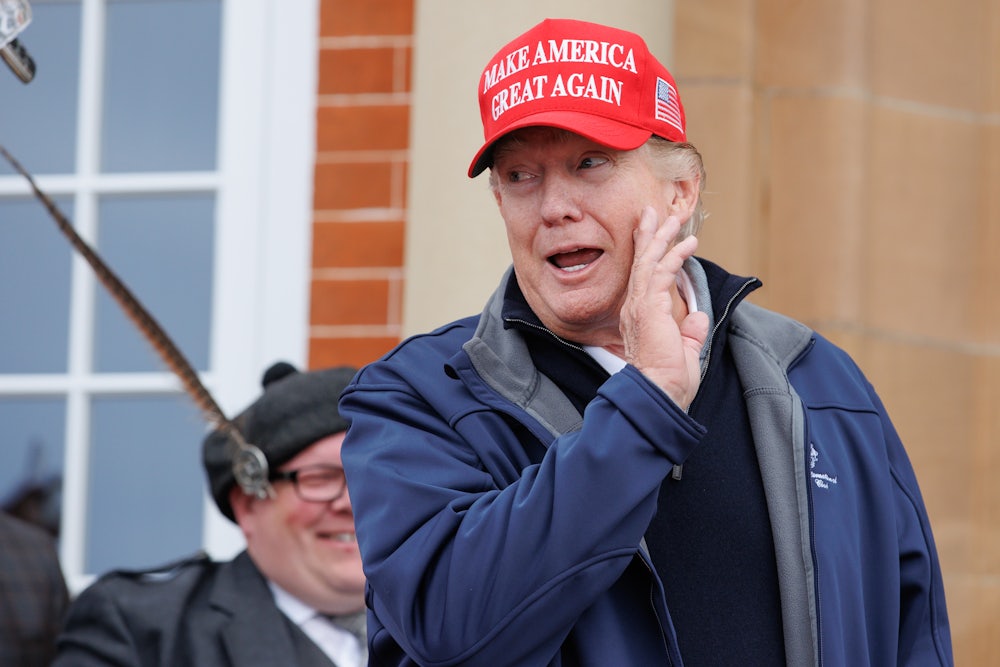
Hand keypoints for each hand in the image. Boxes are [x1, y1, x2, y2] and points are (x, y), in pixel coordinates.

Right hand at [620, 206, 708, 409]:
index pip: (643, 279)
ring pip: (648, 263)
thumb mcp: (684, 352)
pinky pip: (660, 273)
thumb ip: (689, 333)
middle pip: (640, 264)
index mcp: (639, 318)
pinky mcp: (649, 308)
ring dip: (661, 238)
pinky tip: (687, 243)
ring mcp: (639, 307)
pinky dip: (674, 256)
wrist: (657, 395)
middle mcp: (634, 309)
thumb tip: (698, 318)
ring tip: (672, 219)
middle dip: (648, 236)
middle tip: (653, 213)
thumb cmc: (668, 383)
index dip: (650, 255)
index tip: (657, 236)